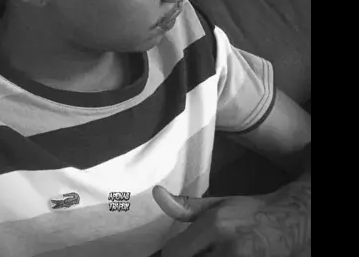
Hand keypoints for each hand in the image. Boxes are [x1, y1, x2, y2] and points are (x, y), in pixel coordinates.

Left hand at [152, 180, 310, 256]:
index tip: (171, 251)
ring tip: (205, 251)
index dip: (168, 254)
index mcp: (215, 226)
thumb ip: (185, 206)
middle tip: (193, 250)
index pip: (175, 253)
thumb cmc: (248, 211)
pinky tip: (214, 255)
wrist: (288, 222)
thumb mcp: (217, 204)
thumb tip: (156, 194)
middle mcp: (227, 249)